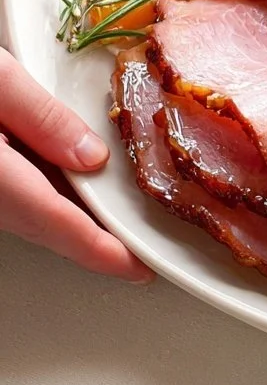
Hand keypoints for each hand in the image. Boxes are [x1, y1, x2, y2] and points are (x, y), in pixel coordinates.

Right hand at [0, 46, 151, 280]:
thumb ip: (40, 116)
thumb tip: (91, 157)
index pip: (52, 221)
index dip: (99, 250)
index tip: (137, 268)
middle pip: (37, 224)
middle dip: (86, 239)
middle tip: (132, 251)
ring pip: (20, 215)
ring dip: (61, 218)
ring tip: (107, 217)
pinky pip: (5, 200)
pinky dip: (37, 198)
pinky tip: (60, 183)